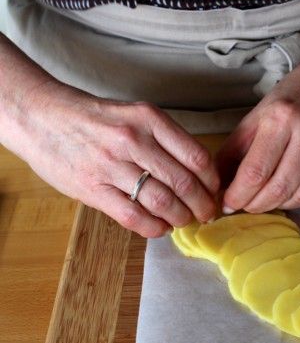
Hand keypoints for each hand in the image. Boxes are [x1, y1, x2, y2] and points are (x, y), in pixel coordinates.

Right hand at [4, 81, 218, 236]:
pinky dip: (154, 227)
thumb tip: (199, 172)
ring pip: (162, 202)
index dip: (212, 181)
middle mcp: (133, 140)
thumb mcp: (135, 115)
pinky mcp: (93, 188)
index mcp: (149, 119)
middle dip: (203, 205)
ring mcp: (111, 165)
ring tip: (185, 221)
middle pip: (184, 183)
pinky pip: (133, 216)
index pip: (197, 156)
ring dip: (181, 218)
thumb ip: (165, 140)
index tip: (215, 192)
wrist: (43, 116)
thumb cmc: (96, 119)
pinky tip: (160, 227)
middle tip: (207, 214)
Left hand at [217, 50, 299, 212]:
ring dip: (284, 205)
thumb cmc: (297, 92)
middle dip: (257, 206)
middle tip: (246, 206)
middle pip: (280, 188)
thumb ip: (237, 147)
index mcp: (281, 117)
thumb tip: (219, 181)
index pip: (255, 171)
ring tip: (271, 200)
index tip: (228, 204)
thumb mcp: (260, 112)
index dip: (238, 196)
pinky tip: (298, 194)